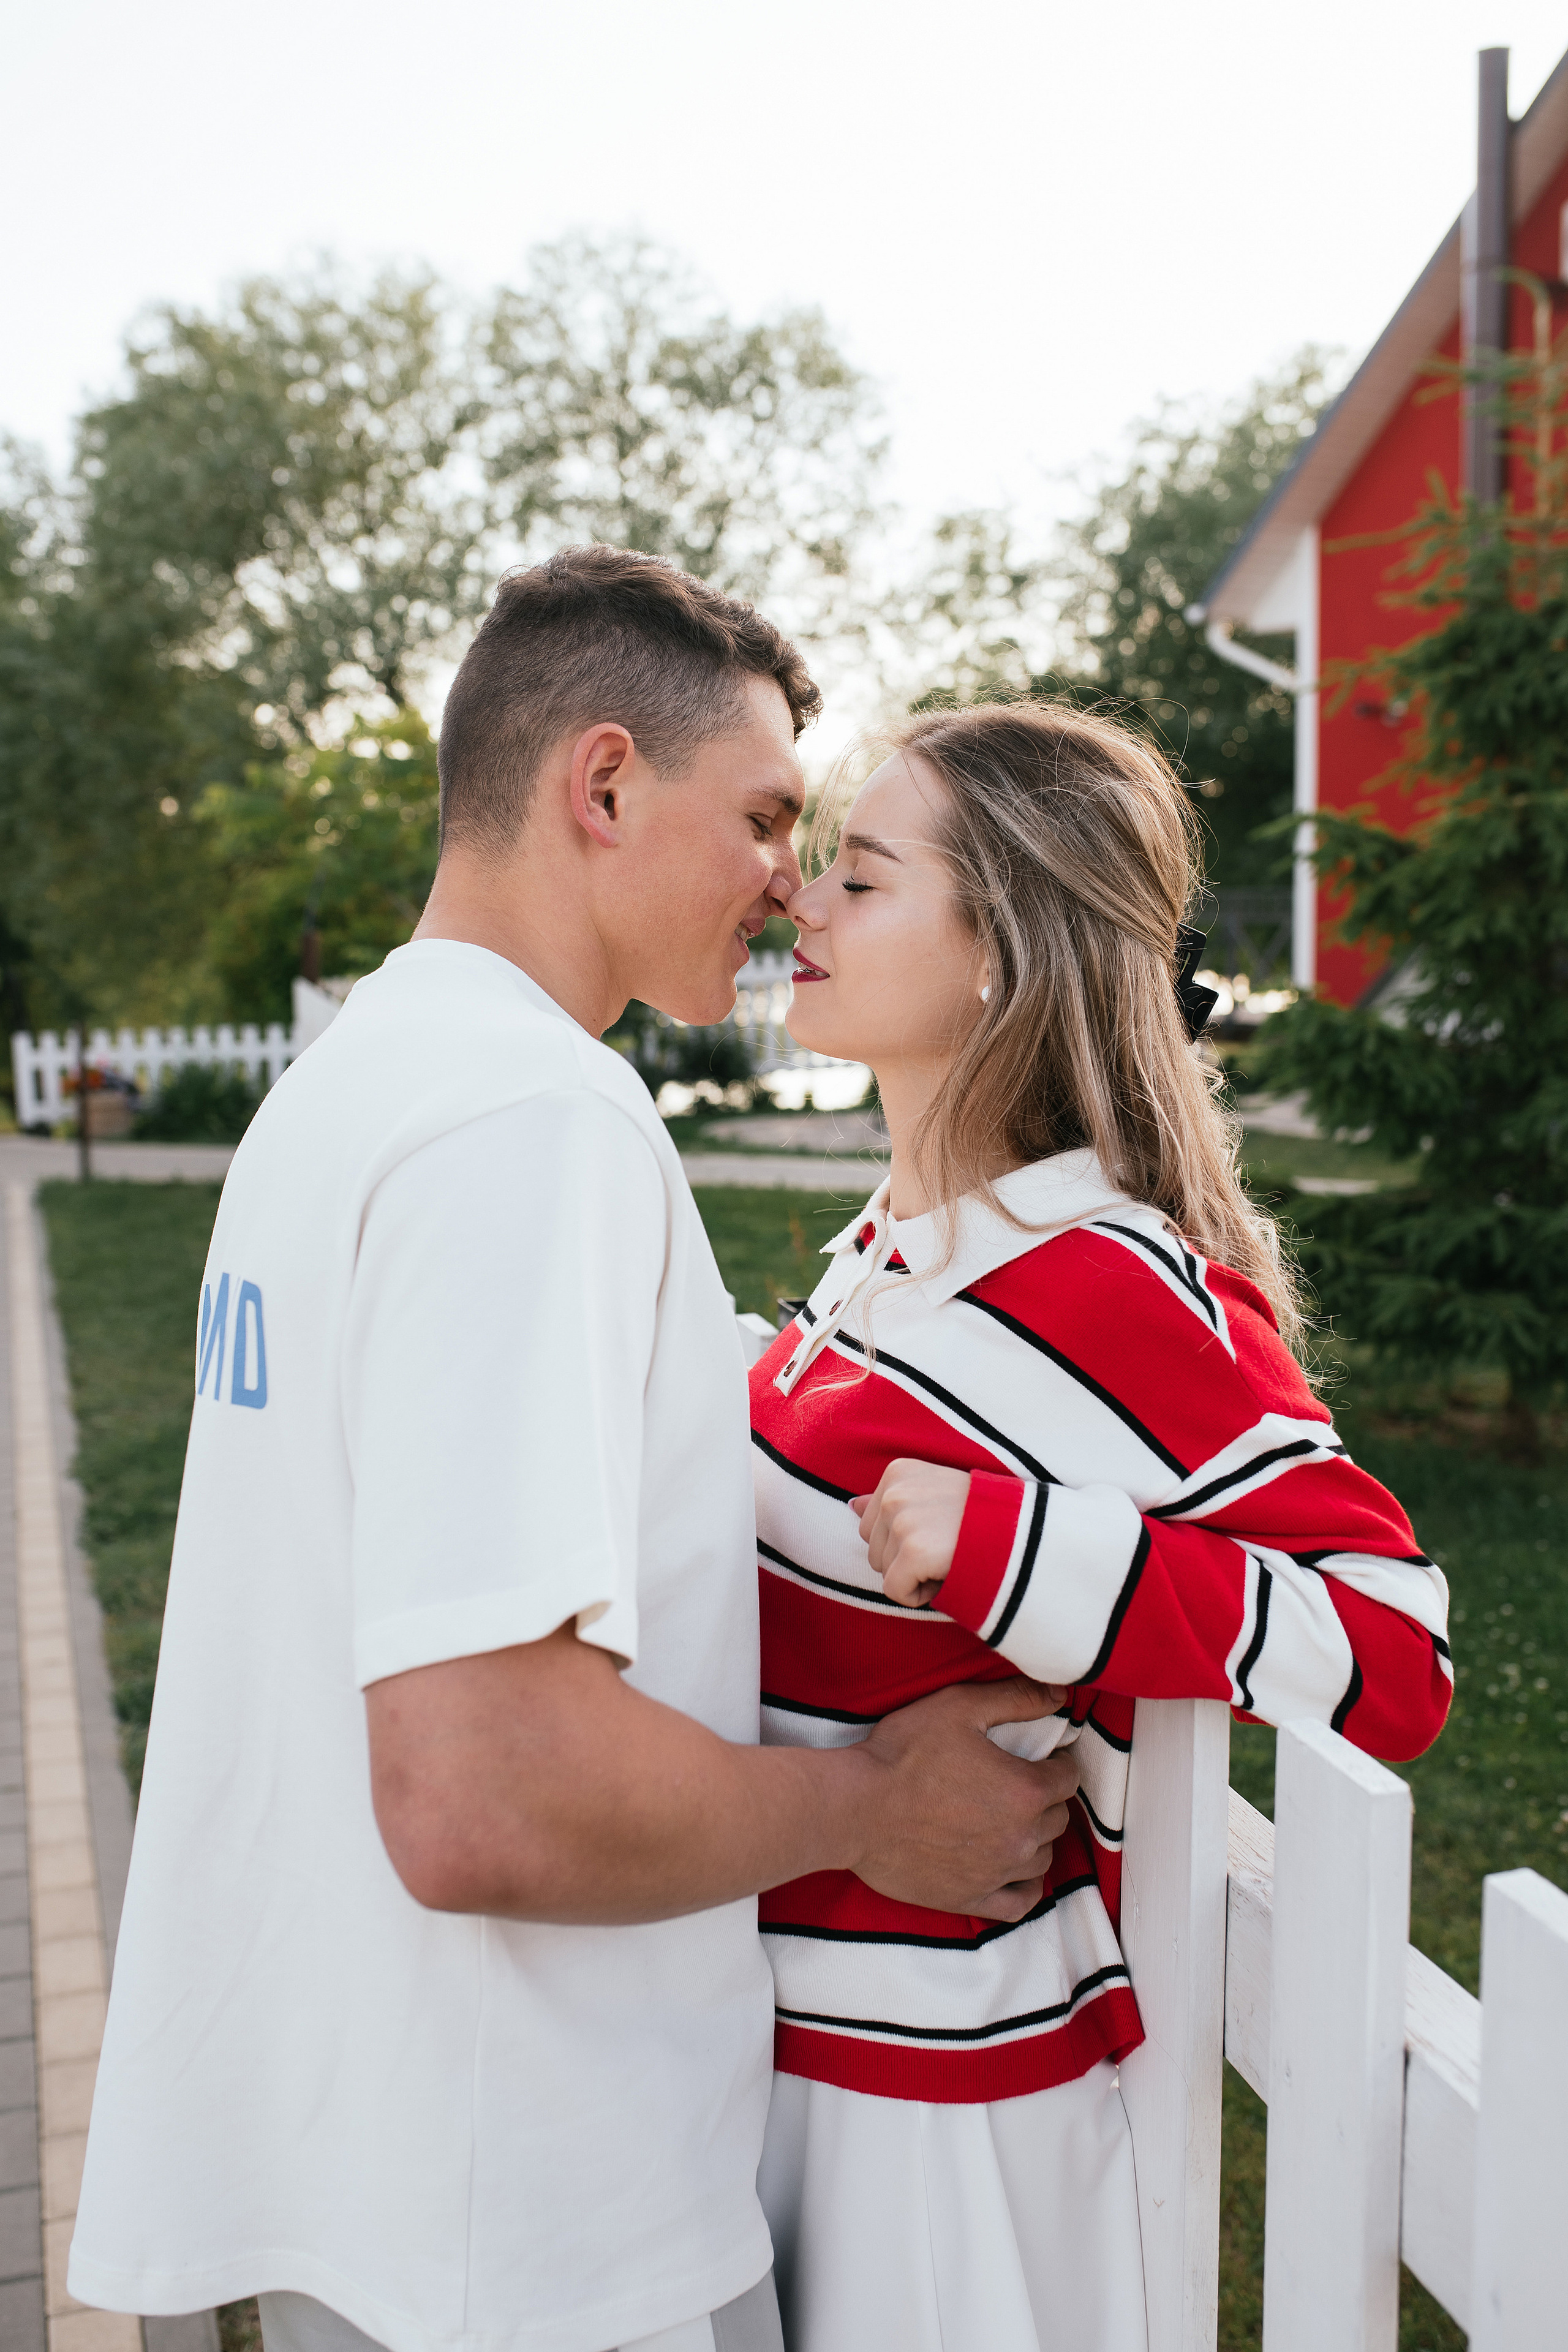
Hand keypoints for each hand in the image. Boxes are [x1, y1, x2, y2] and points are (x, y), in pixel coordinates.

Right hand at [850, 1677, 1078, 1921]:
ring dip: (1036, 1837)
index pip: (1068, 1777)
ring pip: (1043, 1857)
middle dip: (1045, 1797)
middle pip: (1057, 1817)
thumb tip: (1059, 1695)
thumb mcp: (959, 1706)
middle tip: (1018, 1782)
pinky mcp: (971, 1898)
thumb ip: (1016, 1698)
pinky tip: (1016, 1870)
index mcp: (1026, 1789)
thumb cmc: (904, 1752)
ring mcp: (997, 1873)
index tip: (1042, 1756)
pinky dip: (1026, 1885)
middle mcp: (1021, 1836)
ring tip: (1011, 1819)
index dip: (1057, 1761)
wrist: (854, 1808)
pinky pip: (1021, 1902)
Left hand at [852, 1459, 971, 1606]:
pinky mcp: (915, 1551)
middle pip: (874, 1551)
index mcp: (897, 1472)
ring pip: (883, 1573)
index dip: (905, 1540)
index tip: (941, 1530)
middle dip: (906, 1559)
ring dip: (914, 1576)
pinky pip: (896, 1592)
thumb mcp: (932, 1492)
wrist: (1022, 1531)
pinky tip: (947, 1573)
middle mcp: (894, 1492)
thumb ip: (891, 1498)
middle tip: (947, 1547)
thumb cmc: (980, 1516)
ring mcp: (903, 1520)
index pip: (871, 1526)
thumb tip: (851, 1506)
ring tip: (950, 1556)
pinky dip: (920, 1595)